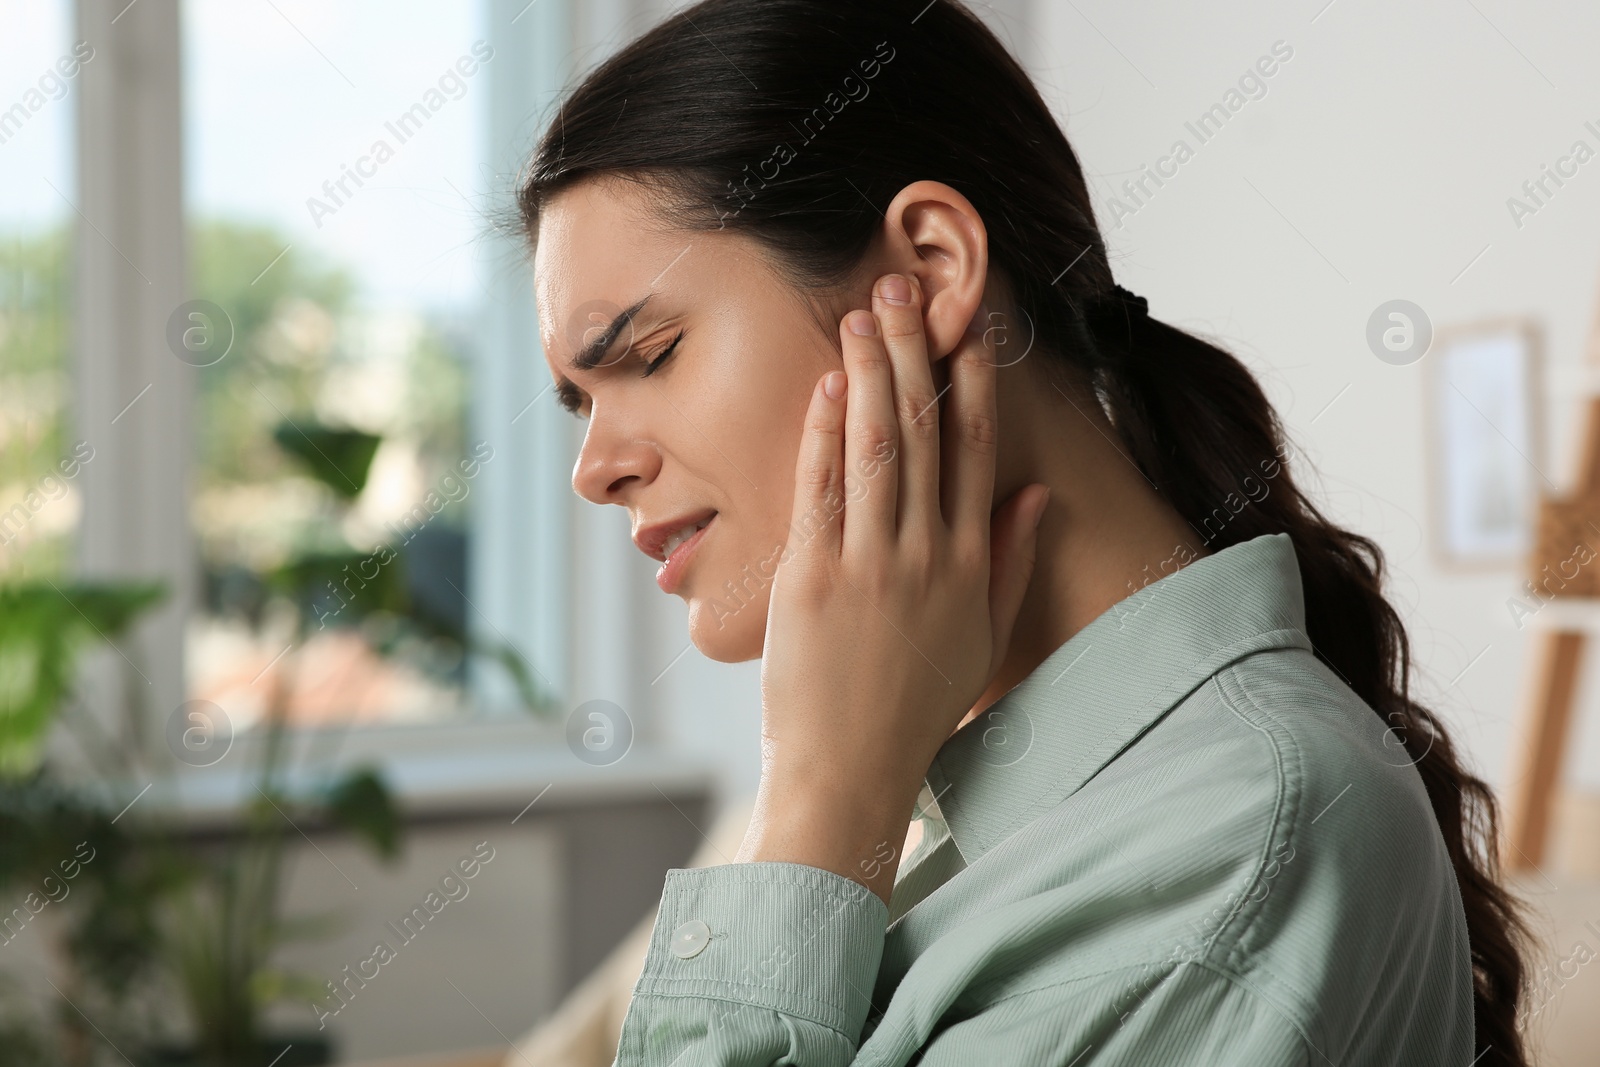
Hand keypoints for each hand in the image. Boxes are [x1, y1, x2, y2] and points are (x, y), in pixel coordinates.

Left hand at [736, 273, 1050, 901]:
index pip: (978, 454)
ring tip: (860, 316)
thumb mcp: (983, 637)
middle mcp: (928, 556)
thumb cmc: (916, 706)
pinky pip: (823, 491)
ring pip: (876, 449)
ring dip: (868, 375)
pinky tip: (824, 387)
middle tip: (901, 292)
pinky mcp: (815, 580)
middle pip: (924, 435)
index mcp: (971, 565)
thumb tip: (1038, 493)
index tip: (967, 330)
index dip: (973, 385)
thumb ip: (1012, 560)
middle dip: (912, 354)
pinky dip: (823, 434)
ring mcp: (871, 566)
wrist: (852, 770)